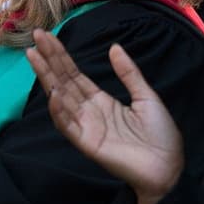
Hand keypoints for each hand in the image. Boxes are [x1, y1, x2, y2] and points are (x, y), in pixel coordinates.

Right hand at [27, 31, 182, 203]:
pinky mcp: (87, 143)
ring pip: (60, 98)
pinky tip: (53, 93)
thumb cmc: (160, 135)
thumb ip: (128, 73)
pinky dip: (59, 111)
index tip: (47, 36)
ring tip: (34, 56)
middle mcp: (88, 111)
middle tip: (36, 36)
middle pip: (63, 81)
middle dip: (48, 59)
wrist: (169, 167)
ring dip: (46, 78)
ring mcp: (85, 127)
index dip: (60, 55)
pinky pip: (68, 126)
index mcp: (101, 100)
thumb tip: (114, 47)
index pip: (74, 73)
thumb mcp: (146, 96)